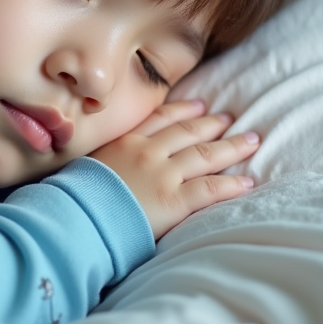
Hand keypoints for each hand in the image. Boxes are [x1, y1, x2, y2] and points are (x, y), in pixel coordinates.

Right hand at [89, 99, 258, 239]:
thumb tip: (110, 168)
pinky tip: (247, 182)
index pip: (161, 119)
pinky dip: (231, 184)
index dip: (184, 111)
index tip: (199, 105)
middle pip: (188, 133)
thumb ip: (104, 160)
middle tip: (231, 119)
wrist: (72, 218)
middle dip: (213, 124)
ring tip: (251, 142)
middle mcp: (147, 151)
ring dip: (231, 147)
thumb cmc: (72, 198)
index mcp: (124, 140)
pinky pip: (209, 189)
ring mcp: (162, 175)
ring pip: (205, 155)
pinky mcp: (173, 201)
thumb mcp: (84, 166)